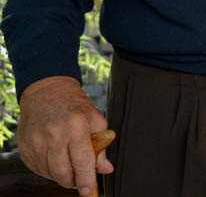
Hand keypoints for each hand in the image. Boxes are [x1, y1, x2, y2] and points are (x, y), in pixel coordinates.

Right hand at [17, 76, 113, 195]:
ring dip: (61, 174)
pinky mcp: (26, 147)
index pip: (82, 162)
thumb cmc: (74, 106)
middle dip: (73, 181)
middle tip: (79, 177)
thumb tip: (105, 169)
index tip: (88, 191)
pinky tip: (55, 158)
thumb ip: (101, 147)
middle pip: (63, 172)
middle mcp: (55, 135)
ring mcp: (37, 142)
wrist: (48, 92)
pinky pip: (38, 169)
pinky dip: (48, 169)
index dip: (86, 180)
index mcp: (76, 127)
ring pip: (50, 173)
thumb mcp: (95, 120)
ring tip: (68, 161)